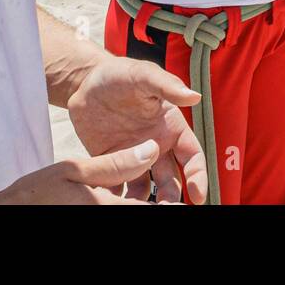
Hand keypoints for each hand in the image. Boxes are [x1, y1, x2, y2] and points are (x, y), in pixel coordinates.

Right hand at [0, 140, 160, 203]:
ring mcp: (98, 218)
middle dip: (161, 201)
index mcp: (105, 208)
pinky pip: (118, 209)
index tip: (191, 196)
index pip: (151, 208)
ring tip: (160, 192)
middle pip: (144, 209)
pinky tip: (129, 194)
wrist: (9, 211)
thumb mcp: (73, 169)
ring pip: (132, 208)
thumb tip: (150, 150)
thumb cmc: (36, 192)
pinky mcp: (92, 216)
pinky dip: (127, 201)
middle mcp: (105, 217)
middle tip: (176, 193)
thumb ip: (115, 163)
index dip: (173, 203)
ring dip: (144, 201)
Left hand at [67, 56, 207, 202]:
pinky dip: (116, 197)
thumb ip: (167, 86)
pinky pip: (117, 185)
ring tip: (137, 208)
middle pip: (172, 179)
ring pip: (146, 189)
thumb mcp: (143, 75)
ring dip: (145, 202)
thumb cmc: (120, 74)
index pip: (192, 156)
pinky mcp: (110, 164)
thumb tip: (195, 97)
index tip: (198, 195)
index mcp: (172, 127)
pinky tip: (112, 202)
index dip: (198, 176)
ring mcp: (133, 158)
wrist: (86, 84)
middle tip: (168, 209)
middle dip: (172, 197)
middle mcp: (156, 146)